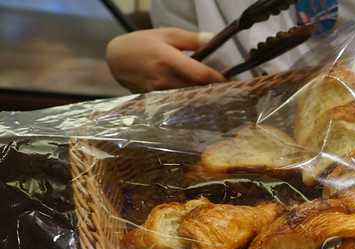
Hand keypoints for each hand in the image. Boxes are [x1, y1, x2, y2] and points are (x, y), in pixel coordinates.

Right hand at [106, 28, 224, 92]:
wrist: (116, 59)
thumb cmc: (143, 43)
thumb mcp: (166, 34)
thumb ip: (191, 39)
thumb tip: (213, 39)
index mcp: (167, 59)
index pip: (200, 75)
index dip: (218, 80)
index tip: (232, 82)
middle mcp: (164, 79)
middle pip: (197, 90)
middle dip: (213, 91)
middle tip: (229, 91)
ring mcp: (159, 93)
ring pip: (188, 99)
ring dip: (203, 99)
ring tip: (218, 97)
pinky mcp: (155, 102)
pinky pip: (178, 104)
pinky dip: (190, 102)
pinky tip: (200, 102)